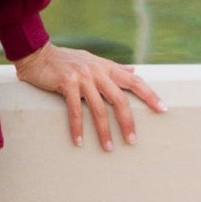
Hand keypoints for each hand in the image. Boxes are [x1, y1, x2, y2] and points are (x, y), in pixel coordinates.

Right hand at [12, 41, 165, 150]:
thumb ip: (113, 68)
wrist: (38, 54)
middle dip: (127, 122)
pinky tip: (79, 141)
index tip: (163, 109)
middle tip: (132, 141)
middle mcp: (97, 72)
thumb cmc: (66, 59)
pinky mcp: (67, 83)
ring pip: (99, 108)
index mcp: (106, 67)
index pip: (134, 81)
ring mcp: (82, 77)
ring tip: (108, 148)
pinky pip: (75, 110)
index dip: (150, 95)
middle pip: (120, 99)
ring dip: (104, 131)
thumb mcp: (92, 60)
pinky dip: (77, 128)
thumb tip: (134, 72)